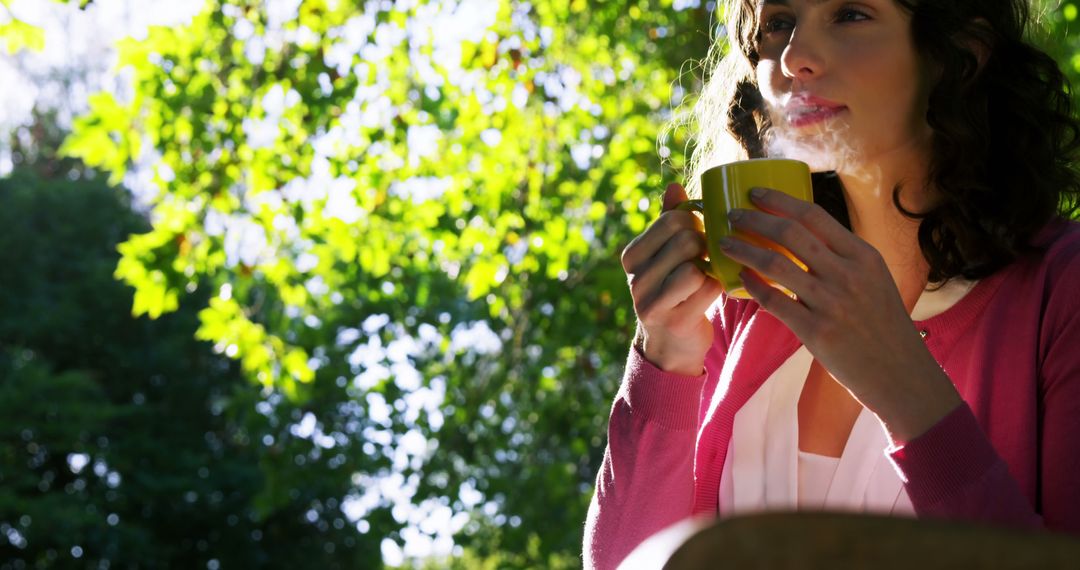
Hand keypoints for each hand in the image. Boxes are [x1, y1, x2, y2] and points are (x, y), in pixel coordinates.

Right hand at [621, 183, 723, 375]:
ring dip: (709, 268)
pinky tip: (712, 292)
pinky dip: (717, 287)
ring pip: (695, 266)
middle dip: (704, 245)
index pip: (671, 220)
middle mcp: (635, 279)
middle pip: (686, 241)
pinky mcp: (675, 321)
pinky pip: (708, 289)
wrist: (670, 343)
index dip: (695, 223)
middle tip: (707, 256)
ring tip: (707, 274)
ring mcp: (652, 303)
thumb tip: (674, 185)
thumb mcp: (664, 255)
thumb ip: (668, 221)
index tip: (699, 235)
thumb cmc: (673, 290)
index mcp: (631, 256)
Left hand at [717, 187, 961, 441]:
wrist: (898, 373)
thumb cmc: (882, 324)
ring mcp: (831, 303)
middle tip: (732, 215)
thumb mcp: (874, 279)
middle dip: (754, 219)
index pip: (814, 216)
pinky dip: (752, 285)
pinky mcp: (815, 331)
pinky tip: (740, 278)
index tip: (754, 192)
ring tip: (725, 243)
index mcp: (863, 256)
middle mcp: (848, 274)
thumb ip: (843, 257)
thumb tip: (799, 233)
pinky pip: (773, 300)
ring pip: (775, 264)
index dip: (779, 200)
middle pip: (790, 233)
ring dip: (744, 249)